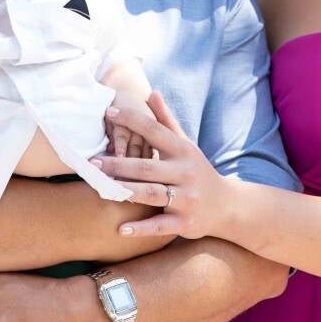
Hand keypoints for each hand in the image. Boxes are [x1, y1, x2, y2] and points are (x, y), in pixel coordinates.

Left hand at [94, 91, 226, 239]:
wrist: (227, 206)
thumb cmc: (197, 170)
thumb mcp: (186, 145)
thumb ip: (167, 120)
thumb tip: (152, 92)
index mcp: (183, 151)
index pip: (155, 131)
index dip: (132, 120)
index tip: (109, 113)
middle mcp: (185, 173)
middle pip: (147, 167)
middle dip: (119, 164)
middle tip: (93, 162)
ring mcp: (186, 199)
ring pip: (152, 194)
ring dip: (125, 191)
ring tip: (101, 188)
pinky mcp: (184, 222)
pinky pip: (160, 226)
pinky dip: (141, 228)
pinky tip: (120, 229)